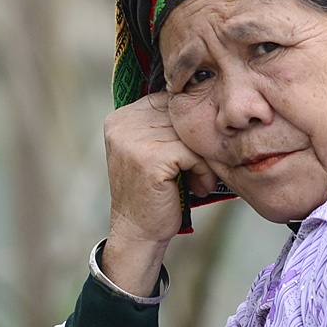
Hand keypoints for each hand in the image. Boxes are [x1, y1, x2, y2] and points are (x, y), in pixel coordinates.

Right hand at [101, 92, 218, 294]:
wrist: (139, 233)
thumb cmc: (155, 193)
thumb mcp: (155, 151)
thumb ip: (166, 125)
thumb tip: (204, 94)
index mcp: (121, 117)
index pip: (169, 102)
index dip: (189, 128)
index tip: (193, 154)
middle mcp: (123, 123)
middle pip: (182, 118)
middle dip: (199, 145)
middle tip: (202, 171)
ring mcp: (134, 140)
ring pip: (191, 135)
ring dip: (204, 161)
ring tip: (198, 181)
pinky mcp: (150, 158)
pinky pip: (194, 153)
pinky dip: (204, 172)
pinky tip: (198, 188)